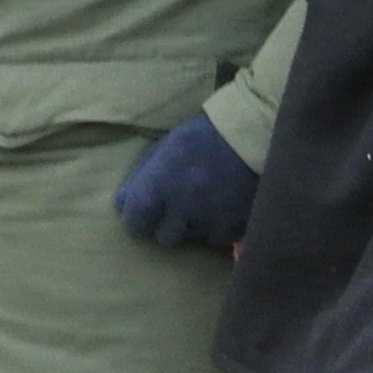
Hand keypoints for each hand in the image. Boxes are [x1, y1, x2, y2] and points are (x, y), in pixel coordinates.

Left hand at [115, 114, 259, 251]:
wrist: (251, 133)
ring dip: (195, 226)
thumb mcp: (164, 148)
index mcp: (158, 186)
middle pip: (164, 237)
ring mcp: (210, 221)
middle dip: (169, 224)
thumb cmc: (201, 136)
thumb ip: (140, 178)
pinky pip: (220, 239)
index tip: (146, 212)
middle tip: (180, 206)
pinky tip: (225, 207)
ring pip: (194, 238)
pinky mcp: (236, 227)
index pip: (135, 223)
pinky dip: (220, 227)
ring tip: (206, 202)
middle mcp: (181, 209)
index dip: (139, 219)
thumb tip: (121, 204)